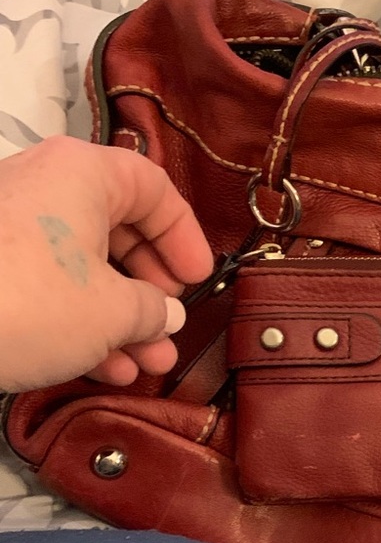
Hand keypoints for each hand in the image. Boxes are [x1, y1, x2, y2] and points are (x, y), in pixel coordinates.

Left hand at [0, 137, 213, 391]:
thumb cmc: (29, 303)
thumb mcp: (114, 311)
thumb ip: (154, 309)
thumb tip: (165, 314)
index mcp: (83, 173)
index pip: (156, 192)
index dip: (186, 240)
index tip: (200, 281)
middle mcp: (45, 186)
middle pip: (118, 233)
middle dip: (150, 294)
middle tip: (168, 330)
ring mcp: (8, 226)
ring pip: (82, 268)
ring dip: (119, 319)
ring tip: (145, 364)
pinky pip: (45, 285)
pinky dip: (77, 323)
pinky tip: (103, 369)